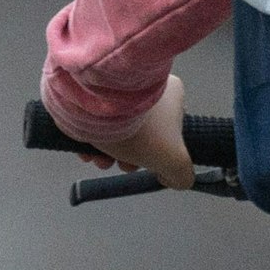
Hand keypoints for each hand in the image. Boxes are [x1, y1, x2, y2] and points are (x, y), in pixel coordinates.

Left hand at [74, 75, 195, 189]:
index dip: (159, 153)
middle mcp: (146, 90)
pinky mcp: (92, 97)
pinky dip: (90, 142)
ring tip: (102, 160)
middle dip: (129, 158)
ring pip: (116, 132)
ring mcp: (118, 93)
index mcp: (171, 96)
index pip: (172, 130)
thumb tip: (172, 178)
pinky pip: (95, 123)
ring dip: (108, 155)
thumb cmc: (141, 129)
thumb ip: (181, 173)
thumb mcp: (174, 159)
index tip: (149, 163)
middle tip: (122, 164)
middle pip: (141, 135)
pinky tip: (88, 152)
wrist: (97, 105)